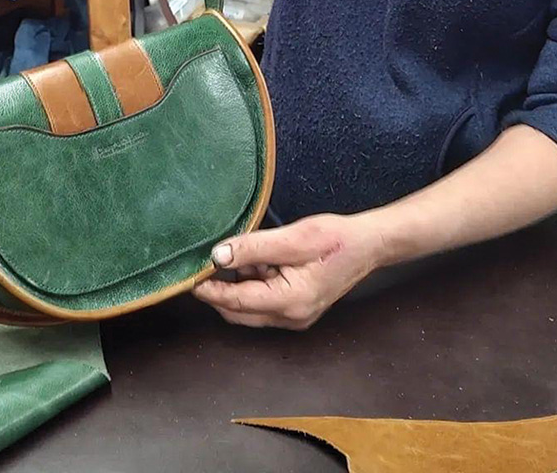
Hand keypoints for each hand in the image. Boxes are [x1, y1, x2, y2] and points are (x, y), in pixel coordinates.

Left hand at [191, 214, 381, 330]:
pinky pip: (264, 300)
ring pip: (250, 307)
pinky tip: (259, 259)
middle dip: (220, 290)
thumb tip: (218, 256)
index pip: (236, 302)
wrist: (368, 245)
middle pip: (240, 311)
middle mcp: (290, 317)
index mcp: (289, 303)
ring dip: (239, 284)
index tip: (189, 278)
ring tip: (244, 253)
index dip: (210, 290)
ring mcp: (295, 316)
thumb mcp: (292, 238)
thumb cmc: (334, 240)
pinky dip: (254, 282)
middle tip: (205, 264)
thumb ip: (253, 248)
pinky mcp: (297, 307)